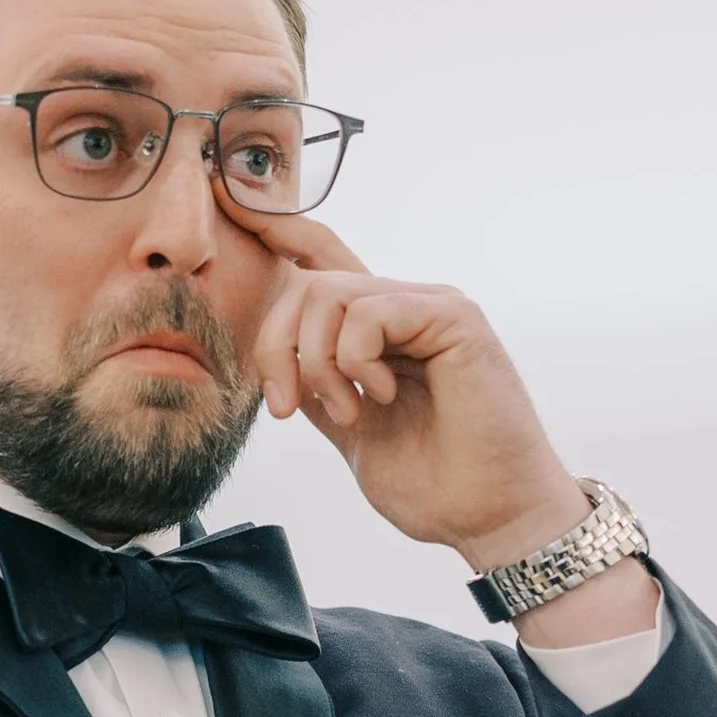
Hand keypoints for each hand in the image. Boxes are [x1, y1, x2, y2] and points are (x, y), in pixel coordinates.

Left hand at [218, 191, 585, 570]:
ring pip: (330, 294)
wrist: (489, 516)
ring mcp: (429, 306)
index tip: (227, 199)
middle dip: (276, 346)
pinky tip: (380, 397)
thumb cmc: (436, 484)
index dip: (278, 228)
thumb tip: (276, 362)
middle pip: (308, 283)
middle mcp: (403, 308)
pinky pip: (370, 311)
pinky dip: (355, 360)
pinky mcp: (453, 315)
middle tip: (283, 409)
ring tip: (346, 413)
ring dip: (317, 363)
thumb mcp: (352, 433)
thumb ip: (319, 389)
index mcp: (379, 332)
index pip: (322, 261)